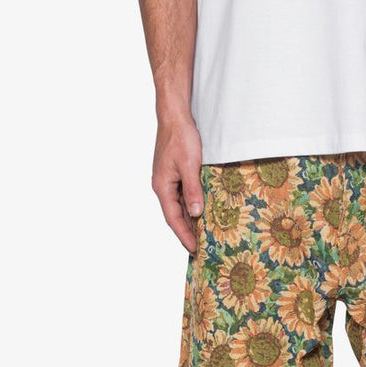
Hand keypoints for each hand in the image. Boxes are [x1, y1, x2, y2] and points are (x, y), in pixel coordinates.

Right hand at [151, 115, 203, 252]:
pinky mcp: (174, 174)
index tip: (194, 250)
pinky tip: (201, 213)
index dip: (183, 236)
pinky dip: (191, 207)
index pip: (173, 219)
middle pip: (175, 216)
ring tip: (202, 236)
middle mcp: (162, 186)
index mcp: (162, 187)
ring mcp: (167, 180)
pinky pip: (182, 196)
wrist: (175, 116)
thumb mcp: (190, 165)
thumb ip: (193, 190)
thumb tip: (195, 213)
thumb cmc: (181, 138)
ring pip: (179, 207)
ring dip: (189, 221)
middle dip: (186, 233)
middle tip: (200, 250)